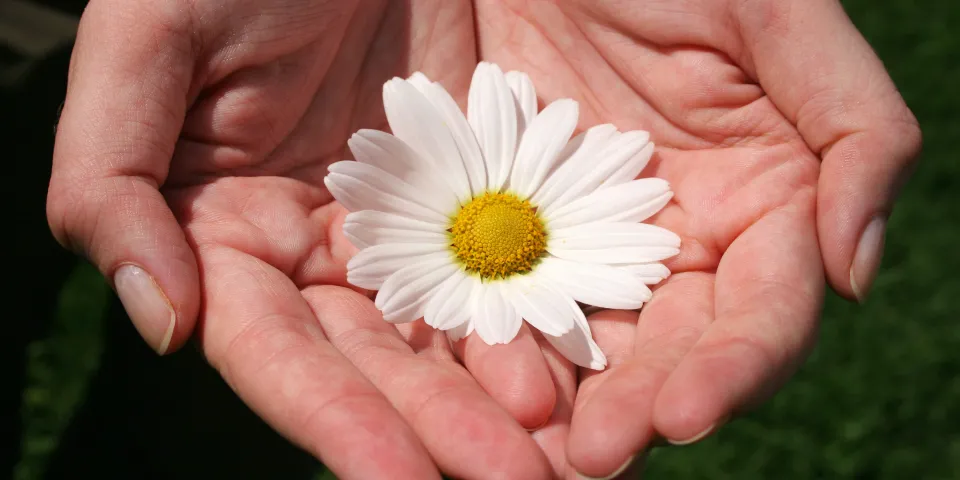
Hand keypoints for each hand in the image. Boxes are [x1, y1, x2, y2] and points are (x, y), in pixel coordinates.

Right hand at [46, 0, 555, 476]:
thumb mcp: (149, 42)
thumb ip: (111, 182)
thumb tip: (161, 325)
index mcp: (232, 234)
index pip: (278, 351)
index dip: (331, 418)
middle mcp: (321, 251)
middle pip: (380, 363)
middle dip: (443, 429)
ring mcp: (405, 228)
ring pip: (455, 333)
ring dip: (508, 398)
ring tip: (570, 457)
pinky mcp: (480, 192)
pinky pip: (518, 267)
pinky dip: (550, 321)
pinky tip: (595, 373)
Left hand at [474, 0, 920, 476]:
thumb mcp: (779, 20)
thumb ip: (856, 134)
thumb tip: (856, 274)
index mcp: (762, 203)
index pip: (763, 312)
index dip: (733, 367)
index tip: (682, 413)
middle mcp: (682, 239)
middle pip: (672, 346)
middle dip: (638, 404)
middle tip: (594, 456)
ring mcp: (596, 238)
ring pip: (589, 339)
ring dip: (565, 398)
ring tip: (533, 453)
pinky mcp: (517, 223)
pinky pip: (507, 293)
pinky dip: (497, 341)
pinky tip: (475, 380)